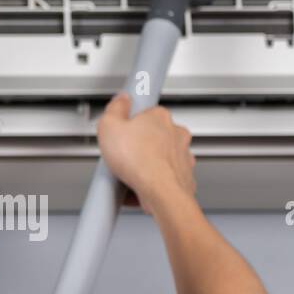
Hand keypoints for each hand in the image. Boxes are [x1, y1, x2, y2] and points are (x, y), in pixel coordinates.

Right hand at [95, 93, 195, 212]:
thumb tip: (120, 100)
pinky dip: (153, 184)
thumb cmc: (140, 161)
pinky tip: (137, 189)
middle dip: (138, 147)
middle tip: (121, 156)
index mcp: (159, 117)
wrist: (161, 193)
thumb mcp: (109, 126)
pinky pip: (164, 178)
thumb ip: (114, 109)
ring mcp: (182, 156)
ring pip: (160, 158)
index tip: (121, 132)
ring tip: (128, 175)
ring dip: (145, 166)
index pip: (144, 113)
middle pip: (152, 136)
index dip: (129, 124)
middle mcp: (176, 134)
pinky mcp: (184, 177)